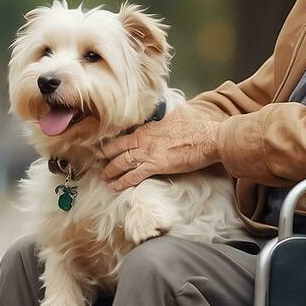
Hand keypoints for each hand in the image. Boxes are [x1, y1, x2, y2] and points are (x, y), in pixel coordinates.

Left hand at [96, 119, 221, 190]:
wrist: (208, 137)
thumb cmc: (197, 129)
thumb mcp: (176, 118)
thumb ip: (164, 121)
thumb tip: (163, 120)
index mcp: (149, 127)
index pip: (124, 134)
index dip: (112, 142)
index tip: (103, 146)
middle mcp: (145, 139)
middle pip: (118, 147)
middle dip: (105, 156)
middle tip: (96, 162)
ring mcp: (149, 152)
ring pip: (122, 162)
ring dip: (111, 171)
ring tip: (103, 177)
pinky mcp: (156, 165)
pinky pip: (134, 175)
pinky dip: (122, 182)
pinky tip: (115, 187)